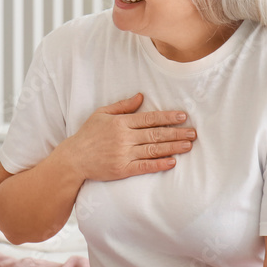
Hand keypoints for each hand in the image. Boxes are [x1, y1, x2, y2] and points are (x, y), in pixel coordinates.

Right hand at [60, 93, 195, 181]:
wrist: (73, 159)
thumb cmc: (87, 135)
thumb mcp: (102, 114)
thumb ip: (122, 106)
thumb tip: (141, 96)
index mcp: (120, 122)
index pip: (149, 118)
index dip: (167, 117)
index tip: (183, 116)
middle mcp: (124, 138)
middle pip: (155, 134)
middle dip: (176, 133)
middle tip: (193, 132)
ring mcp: (123, 154)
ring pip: (153, 150)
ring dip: (173, 147)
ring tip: (188, 145)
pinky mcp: (122, 170)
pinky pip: (144, 166)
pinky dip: (159, 164)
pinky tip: (172, 162)